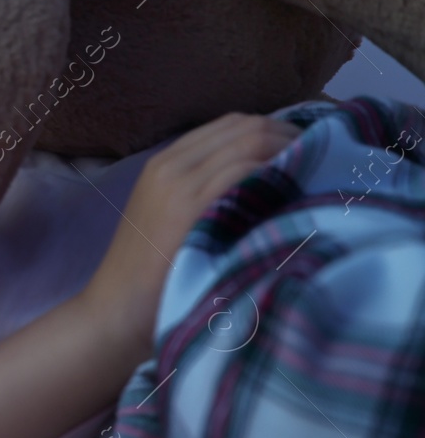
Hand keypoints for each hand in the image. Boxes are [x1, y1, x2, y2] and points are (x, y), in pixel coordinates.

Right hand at [80, 112, 302, 363]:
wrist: (114, 313)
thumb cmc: (150, 279)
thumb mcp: (176, 223)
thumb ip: (209, 195)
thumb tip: (270, 183)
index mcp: (164, 163)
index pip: (231, 124)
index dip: (276, 129)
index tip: (308, 152)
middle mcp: (169, 163)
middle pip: (244, 125)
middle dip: (289, 136)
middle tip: (323, 161)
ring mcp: (177, 182)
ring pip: (249, 140)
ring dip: (289, 151)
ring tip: (317, 174)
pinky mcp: (189, 205)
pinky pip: (244, 168)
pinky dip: (275, 171)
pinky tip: (296, 191)